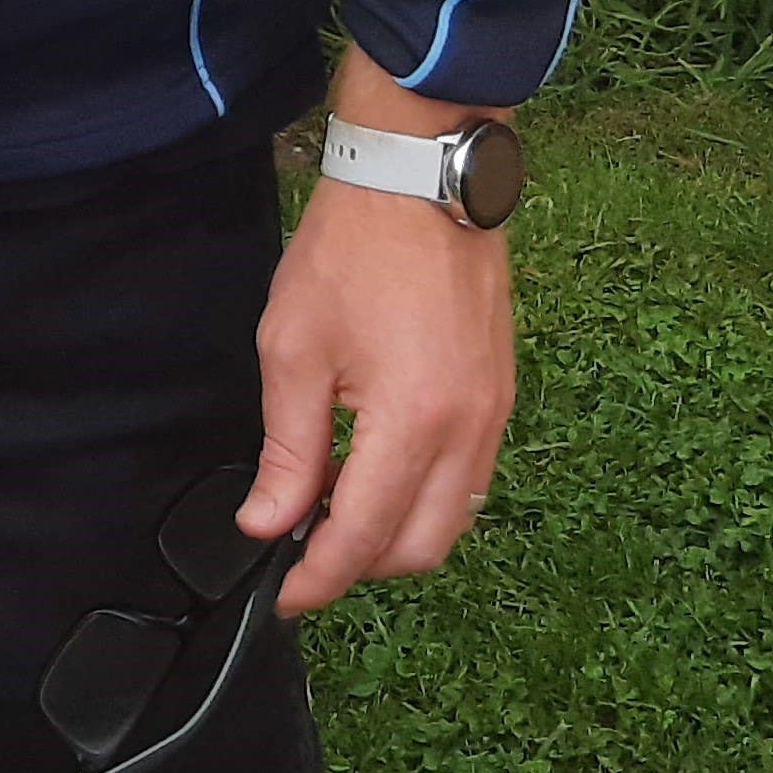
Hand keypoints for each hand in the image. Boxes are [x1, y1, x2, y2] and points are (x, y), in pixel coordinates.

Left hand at [238, 119, 518, 617]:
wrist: (419, 178)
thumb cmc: (351, 251)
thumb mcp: (293, 349)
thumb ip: (287, 447)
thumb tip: (270, 523)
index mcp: (414, 421)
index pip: (363, 536)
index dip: (318, 577)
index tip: (283, 594)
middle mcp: (469, 430)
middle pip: (420, 548)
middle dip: (360, 565)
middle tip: (302, 551)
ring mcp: (495, 414)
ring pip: (452, 519)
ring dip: (395, 534)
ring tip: (333, 509)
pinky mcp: (502, 395)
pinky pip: (470, 479)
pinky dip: (425, 497)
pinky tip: (375, 471)